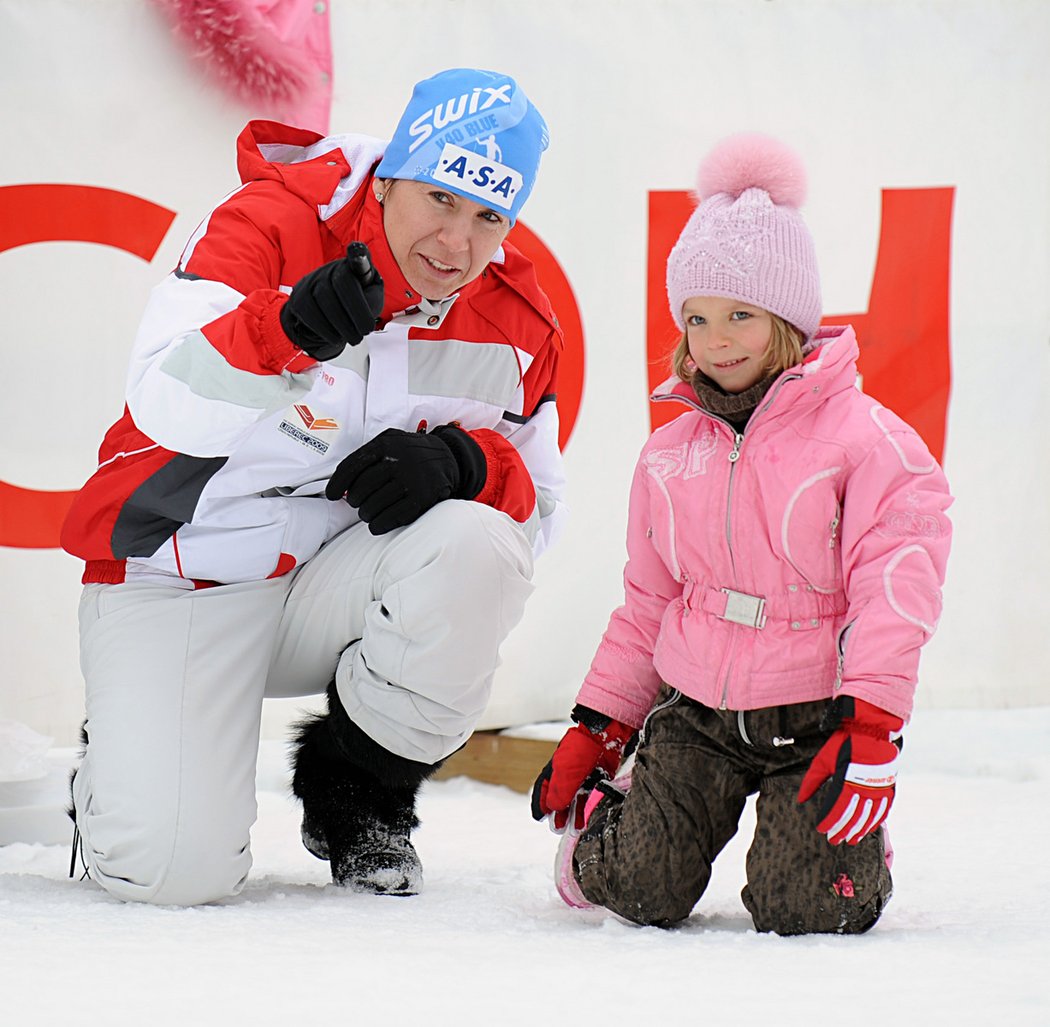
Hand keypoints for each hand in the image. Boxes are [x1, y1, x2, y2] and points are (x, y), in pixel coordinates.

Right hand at [279, 242, 383, 360]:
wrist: (324, 320)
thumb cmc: (352, 307)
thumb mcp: (370, 301)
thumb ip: (373, 298)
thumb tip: (367, 302)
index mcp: (353, 267)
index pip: (357, 256)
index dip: (358, 254)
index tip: (358, 251)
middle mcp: (331, 268)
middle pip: (343, 282)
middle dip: (357, 310)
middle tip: (365, 330)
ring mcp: (312, 280)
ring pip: (324, 297)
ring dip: (342, 324)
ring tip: (353, 338)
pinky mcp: (299, 296)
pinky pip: (309, 311)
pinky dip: (325, 328)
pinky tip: (335, 337)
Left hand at [326, 424, 485, 534]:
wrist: (448, 457)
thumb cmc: (411, 452)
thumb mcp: (390, 440)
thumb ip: (367, 455)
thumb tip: (344, 483)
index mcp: (385, 445)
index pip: (351, 467)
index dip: (337, 484)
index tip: (332, 495)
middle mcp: (397, 462)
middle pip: (360, 491)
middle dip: (355, 501)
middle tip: (358, 503)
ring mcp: (410, 482)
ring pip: (372, 507)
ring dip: (366, 514)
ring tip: (368, 512)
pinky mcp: (420, 499)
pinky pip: (390, 518)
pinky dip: (379, 525)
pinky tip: (376, 524)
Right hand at [531, 707, 635, 831]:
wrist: (603, 736)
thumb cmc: (580, 751)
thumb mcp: (565, 774)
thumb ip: (559, 793)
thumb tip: (553, 809)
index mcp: (554, 769)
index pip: (543, 789)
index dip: (540, 803)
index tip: (538, 817)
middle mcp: (567, 772)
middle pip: (560, 796)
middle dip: (558, 813)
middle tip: (557, 828)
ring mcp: (582, 774)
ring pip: (575, 797)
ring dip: (573, 813)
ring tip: (574, 828)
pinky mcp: (596, 775)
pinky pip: (589, 794)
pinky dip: (586, 806)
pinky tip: (587, 816)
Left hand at [797, 696, 902, 844]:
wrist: (870, 730)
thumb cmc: (843, 744)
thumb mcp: (822, 760)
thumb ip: (811, 781)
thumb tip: (800, 800)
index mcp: (846, 781)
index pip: (836, 809)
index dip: (828, 822)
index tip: (821, 830)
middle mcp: (864, 788)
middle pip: (852, 816)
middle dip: (842, 830)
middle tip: (834, 840)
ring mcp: (878, 789)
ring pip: (868, 817)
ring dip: (859, 830)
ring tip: (851, 840)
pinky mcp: (889, 787)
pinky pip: (883, 810)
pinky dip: (876, 821)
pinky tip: (869, 829)